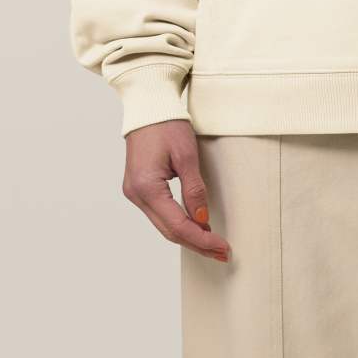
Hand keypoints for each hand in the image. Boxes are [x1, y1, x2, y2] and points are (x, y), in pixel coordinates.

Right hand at [122, 119, 230, 261]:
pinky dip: (178, 223)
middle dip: (197, 243)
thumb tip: (203, 221)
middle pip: (169, 231)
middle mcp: (136, 194)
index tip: (222, 247)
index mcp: (146, 187)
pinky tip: (195, 228)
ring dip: (188, 236)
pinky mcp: (138, 188)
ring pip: (163, 225)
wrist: (148, 105)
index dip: (201, 240)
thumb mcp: (186, 155)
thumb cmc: (167, 124)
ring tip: (212, 244)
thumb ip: (194, 190)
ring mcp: (134, 192)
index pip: (177, 225)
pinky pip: (159, 214)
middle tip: (222, 252)